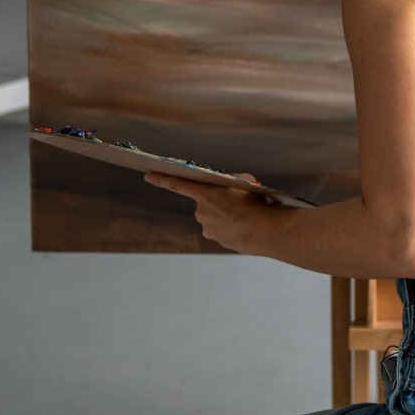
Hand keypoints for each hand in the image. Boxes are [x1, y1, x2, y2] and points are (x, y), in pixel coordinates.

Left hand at [143, 172, 271, 253]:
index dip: (161, 179)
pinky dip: (231, 226)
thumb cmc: (256, 204)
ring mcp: (207, 227)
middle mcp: (201, 211)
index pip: (178, 184)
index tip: (148, 175)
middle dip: (218, 201)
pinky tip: (244, 225)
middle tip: (238, 201)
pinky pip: (221, 229)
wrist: (266, 232)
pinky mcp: (217, 239)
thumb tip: (234, 184)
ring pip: (214, 217)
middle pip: (205, 202)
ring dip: (225, 215)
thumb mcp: (246, 183)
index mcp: (205, 194)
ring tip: (245, 215)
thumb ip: (235, 180)